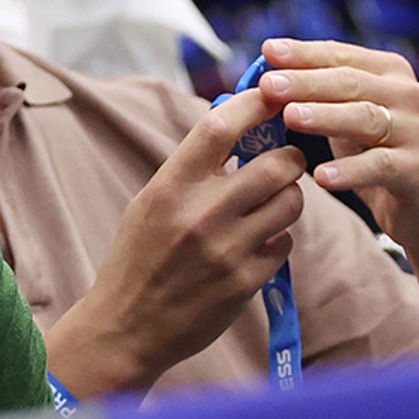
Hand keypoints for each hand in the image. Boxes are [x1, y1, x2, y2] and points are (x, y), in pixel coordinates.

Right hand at [47, 88, 305, 395]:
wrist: (128, 324)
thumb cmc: (138, 257)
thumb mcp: (150, 203)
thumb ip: (190, 170)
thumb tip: (233, 129)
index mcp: (169, 186)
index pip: (219, 128)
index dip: (252, 104)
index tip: (270, 94)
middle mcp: (199, 213)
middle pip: (274, 165)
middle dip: (289, 158)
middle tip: (286, 161)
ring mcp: (226, 249)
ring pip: (290, 202)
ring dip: (289, 197)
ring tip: (271, 203)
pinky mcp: (245, 282)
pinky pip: (284, 243)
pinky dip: (277, 238)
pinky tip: (255, 245)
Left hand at [258, 38, 418, 252]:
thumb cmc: (376, 153)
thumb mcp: (346, 118)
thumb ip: (316, 95)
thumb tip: (262, 76)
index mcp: (389, 73)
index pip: (341, 56)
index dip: (304, 53)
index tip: (267, 50)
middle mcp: (408, 95)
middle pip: (350, 83)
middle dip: (306, 82)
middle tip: (268, 85)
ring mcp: (418, 131)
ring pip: (365, 118)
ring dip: (326, 116)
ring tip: (291, 117)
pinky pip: (381, 167)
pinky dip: (350, 171)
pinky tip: (321, 176)